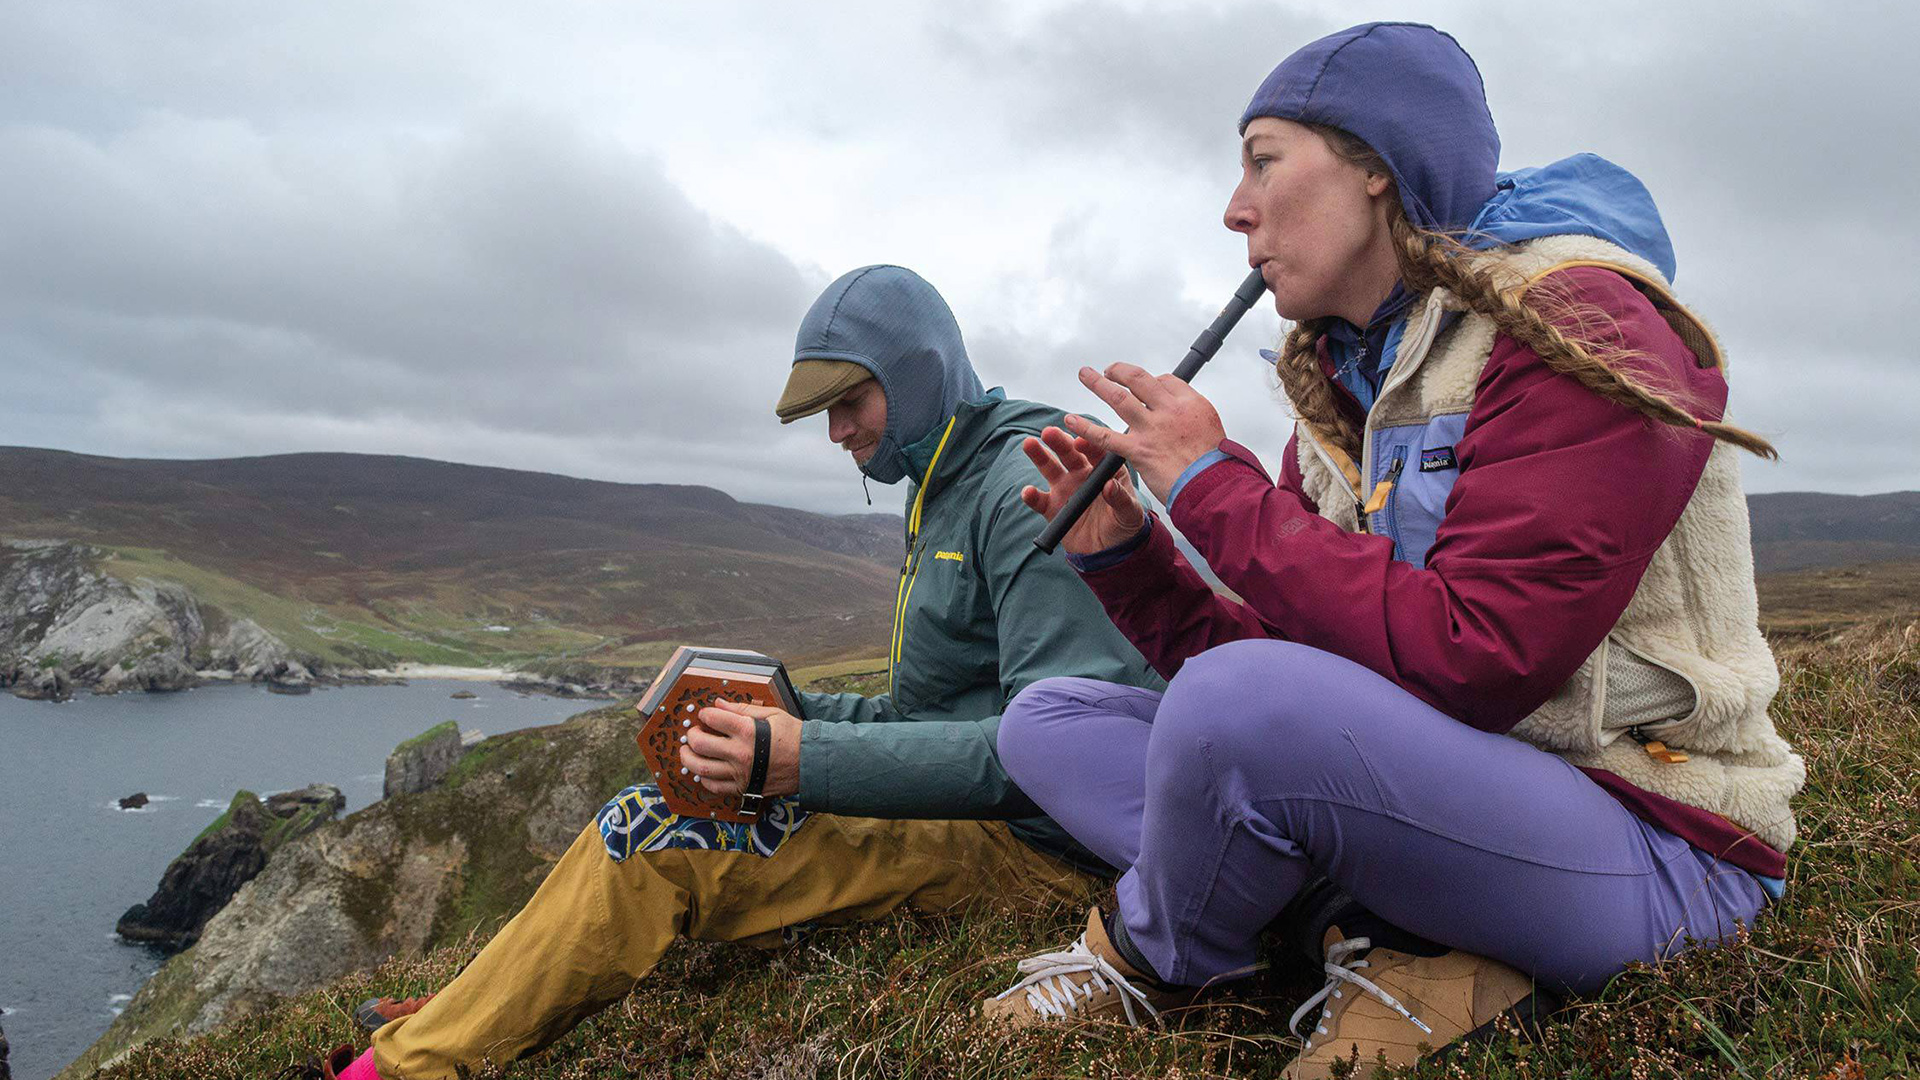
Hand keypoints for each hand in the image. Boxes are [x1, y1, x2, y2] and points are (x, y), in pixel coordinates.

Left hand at [679, 700, 801, 797]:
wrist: (811, 763)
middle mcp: (740, 753)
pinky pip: (715, 787)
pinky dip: (704, 779)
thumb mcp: (772, 714)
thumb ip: (742, 709)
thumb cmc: (794, 736)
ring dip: (689, 759)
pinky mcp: (743, 788)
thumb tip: (719, 703)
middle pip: (700, 744)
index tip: (705, 715)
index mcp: (747, 731)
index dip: (705, 714)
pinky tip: (703, 771)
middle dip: (692, 736)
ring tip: (688, 752)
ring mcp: (740, 773)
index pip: (714, 718)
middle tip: (693, 733)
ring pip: (702, 768)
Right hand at [1020, 425, 1145, 555]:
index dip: (1089, 445)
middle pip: (1069, 454)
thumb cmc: (1124, 525)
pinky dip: (1032, 496)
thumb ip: (1121, 500)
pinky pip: (1040, 500)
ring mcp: (1066, 489)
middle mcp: (1083, 475)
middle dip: (1059, 441)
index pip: (1096, 452)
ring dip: (1039, 456)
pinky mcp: (1053, 508)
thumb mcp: (1129, 514)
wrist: (1110, 551)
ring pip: (1050, 468)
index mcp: (1104, 471)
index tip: (1081, 440)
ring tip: (1029, 444)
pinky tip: (1028, 492)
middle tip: (1049, 432)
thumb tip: (1109, 486)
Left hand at [1060, 362, 1226, 503]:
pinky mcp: (1138, 450)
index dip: (1151, 382)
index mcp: (1191, 403)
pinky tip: (1071, 420)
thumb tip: (1180, 415)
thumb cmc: (1214, 466)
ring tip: (1085, 374)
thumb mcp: (1211, 430)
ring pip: (1119, 398)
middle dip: (1120, 371)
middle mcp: (1170, 410)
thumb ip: (1191, 418)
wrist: (1213, 487)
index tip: (1144, 388)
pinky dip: (1085, 427)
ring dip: (1098, 383)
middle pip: (1139, 380)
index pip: (1165, 381)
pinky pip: (1105, 436)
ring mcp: (1152, 428)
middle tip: (1110, 370)